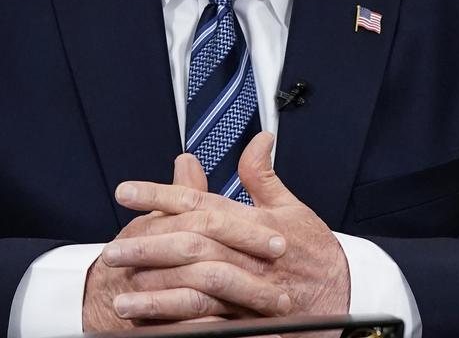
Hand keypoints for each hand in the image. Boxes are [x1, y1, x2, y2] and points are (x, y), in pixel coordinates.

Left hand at [112, 133, 350, 317]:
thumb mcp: (293, 209)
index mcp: (255, 223)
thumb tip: (258, 139)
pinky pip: (210, 324)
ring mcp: (249, 291)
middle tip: (112, 250)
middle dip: (148, 246)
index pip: (200, 202)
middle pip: (192, 244)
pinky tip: (153, 328)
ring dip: (157, 294)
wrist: (345, 299)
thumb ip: (264, 176)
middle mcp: (249, 254)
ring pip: (198, 288)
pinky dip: (180, 326)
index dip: (160, 195)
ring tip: (121, 297)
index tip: (125, 191)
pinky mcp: (248, 320)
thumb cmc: (316, 254)